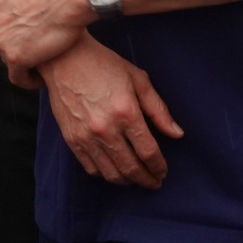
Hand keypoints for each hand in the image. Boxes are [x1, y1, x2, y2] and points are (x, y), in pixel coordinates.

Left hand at [0, 0, 90, 71]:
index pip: (1, 24)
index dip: (17, 28)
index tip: (33, 30)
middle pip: (4, 42)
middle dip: (20, 45)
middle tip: (41, 45)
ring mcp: (4, 41)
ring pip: (11, 59)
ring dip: (25, 61)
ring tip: (45, 60)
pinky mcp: (17, 58)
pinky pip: (18, 77)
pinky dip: (29, 79)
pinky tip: (43, 75)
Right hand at [42, 36, 182, 188]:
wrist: (64, 59)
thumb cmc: (104, 65)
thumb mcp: (138, 79)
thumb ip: (158, 110)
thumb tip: (177, 133)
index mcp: (126, 112)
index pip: (148, 151)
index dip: (158, 166)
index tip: (163, 172)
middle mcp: (106, 128)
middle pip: (131, 167)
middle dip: (146, 179)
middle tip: (155, 183)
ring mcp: (86, 136)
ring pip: (111, 173)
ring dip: (127, 181)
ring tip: (137, 179)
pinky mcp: (71, 139)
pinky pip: (91, 168)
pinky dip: (106, 175)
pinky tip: (115, 171)